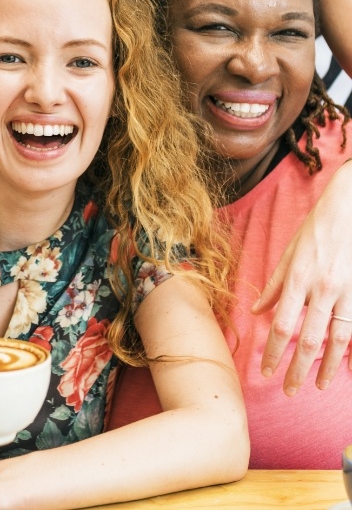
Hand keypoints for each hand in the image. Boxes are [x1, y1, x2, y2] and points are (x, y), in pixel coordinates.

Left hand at [251, 160, 351, 394]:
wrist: (349, 209)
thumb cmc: (316, 230)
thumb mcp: (289, 253)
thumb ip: (273, 285)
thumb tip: (256, 310)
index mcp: (298, 279)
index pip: (281, 326)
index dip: (273, 352)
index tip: (267, 372)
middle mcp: (322, 289)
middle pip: (308, 340)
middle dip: (296, 369)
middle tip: (289, 391)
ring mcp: (347, 293)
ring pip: (337, 341)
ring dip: (326, 368)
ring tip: (316, 386)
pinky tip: (349, 369)